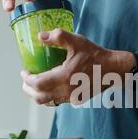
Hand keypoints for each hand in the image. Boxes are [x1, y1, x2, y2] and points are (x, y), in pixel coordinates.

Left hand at [20, 29, 135, 105]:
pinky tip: (49, 87)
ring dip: (37, 94)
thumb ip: (59, 37)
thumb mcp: (78, 41)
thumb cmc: (96, 55)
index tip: (24, 71)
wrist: (114, 69)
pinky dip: (49, 97)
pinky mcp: (76, 100)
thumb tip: (40, 36)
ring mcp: (71, 97)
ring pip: (47, 102)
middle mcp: (66, 91)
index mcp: (64, 77)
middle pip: (39, 97)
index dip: (26, 79)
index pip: (37, 84)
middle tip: (26, 79)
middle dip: (28, 89)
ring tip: (35, 84)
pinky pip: (57, 102)